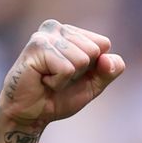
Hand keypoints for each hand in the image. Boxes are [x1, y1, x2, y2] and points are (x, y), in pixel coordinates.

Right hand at [0, 20, 124, 131]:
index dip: (94, 68)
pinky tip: (42, 80)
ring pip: (82, 59)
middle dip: (81, 72)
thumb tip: (107, 59)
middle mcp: (57, 28)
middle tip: (58, 78)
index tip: (73, 75)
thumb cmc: (59, 97)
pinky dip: (58, 82)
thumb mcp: (93, 85)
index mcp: (71, 32)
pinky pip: (66, 69)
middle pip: (94, 50)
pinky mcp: (37, 47)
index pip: (103, 44)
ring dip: (68, 78)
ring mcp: (45, 35)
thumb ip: (110, 71)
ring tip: (49, 79)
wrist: (32, 115)